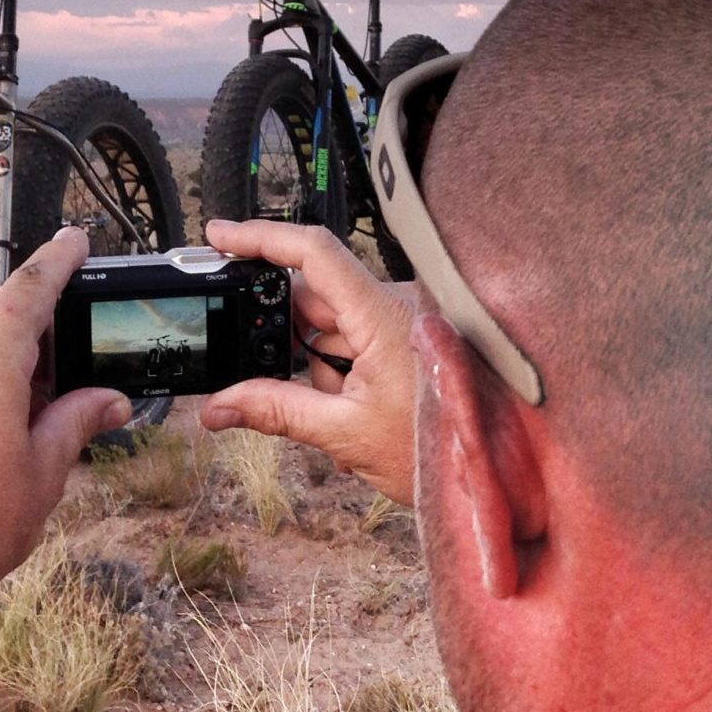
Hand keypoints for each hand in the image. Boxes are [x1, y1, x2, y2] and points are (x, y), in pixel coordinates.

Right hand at [198, 218, 415, 505]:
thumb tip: (217, 408)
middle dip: (289, 345)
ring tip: (343, 424)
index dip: (261, 238)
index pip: (313, 253)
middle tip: (283, 389)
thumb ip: (276, 411)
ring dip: (321, 372)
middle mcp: (395, 305)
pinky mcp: (407, 340)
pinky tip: (356, 417)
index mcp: (383, 314)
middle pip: (314, 298)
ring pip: (332, 327)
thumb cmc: (437, 450)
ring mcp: (403, 322)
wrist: (494, 474)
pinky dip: (342, 376)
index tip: (219, 236)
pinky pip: (356, 343)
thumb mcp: (345, 433)